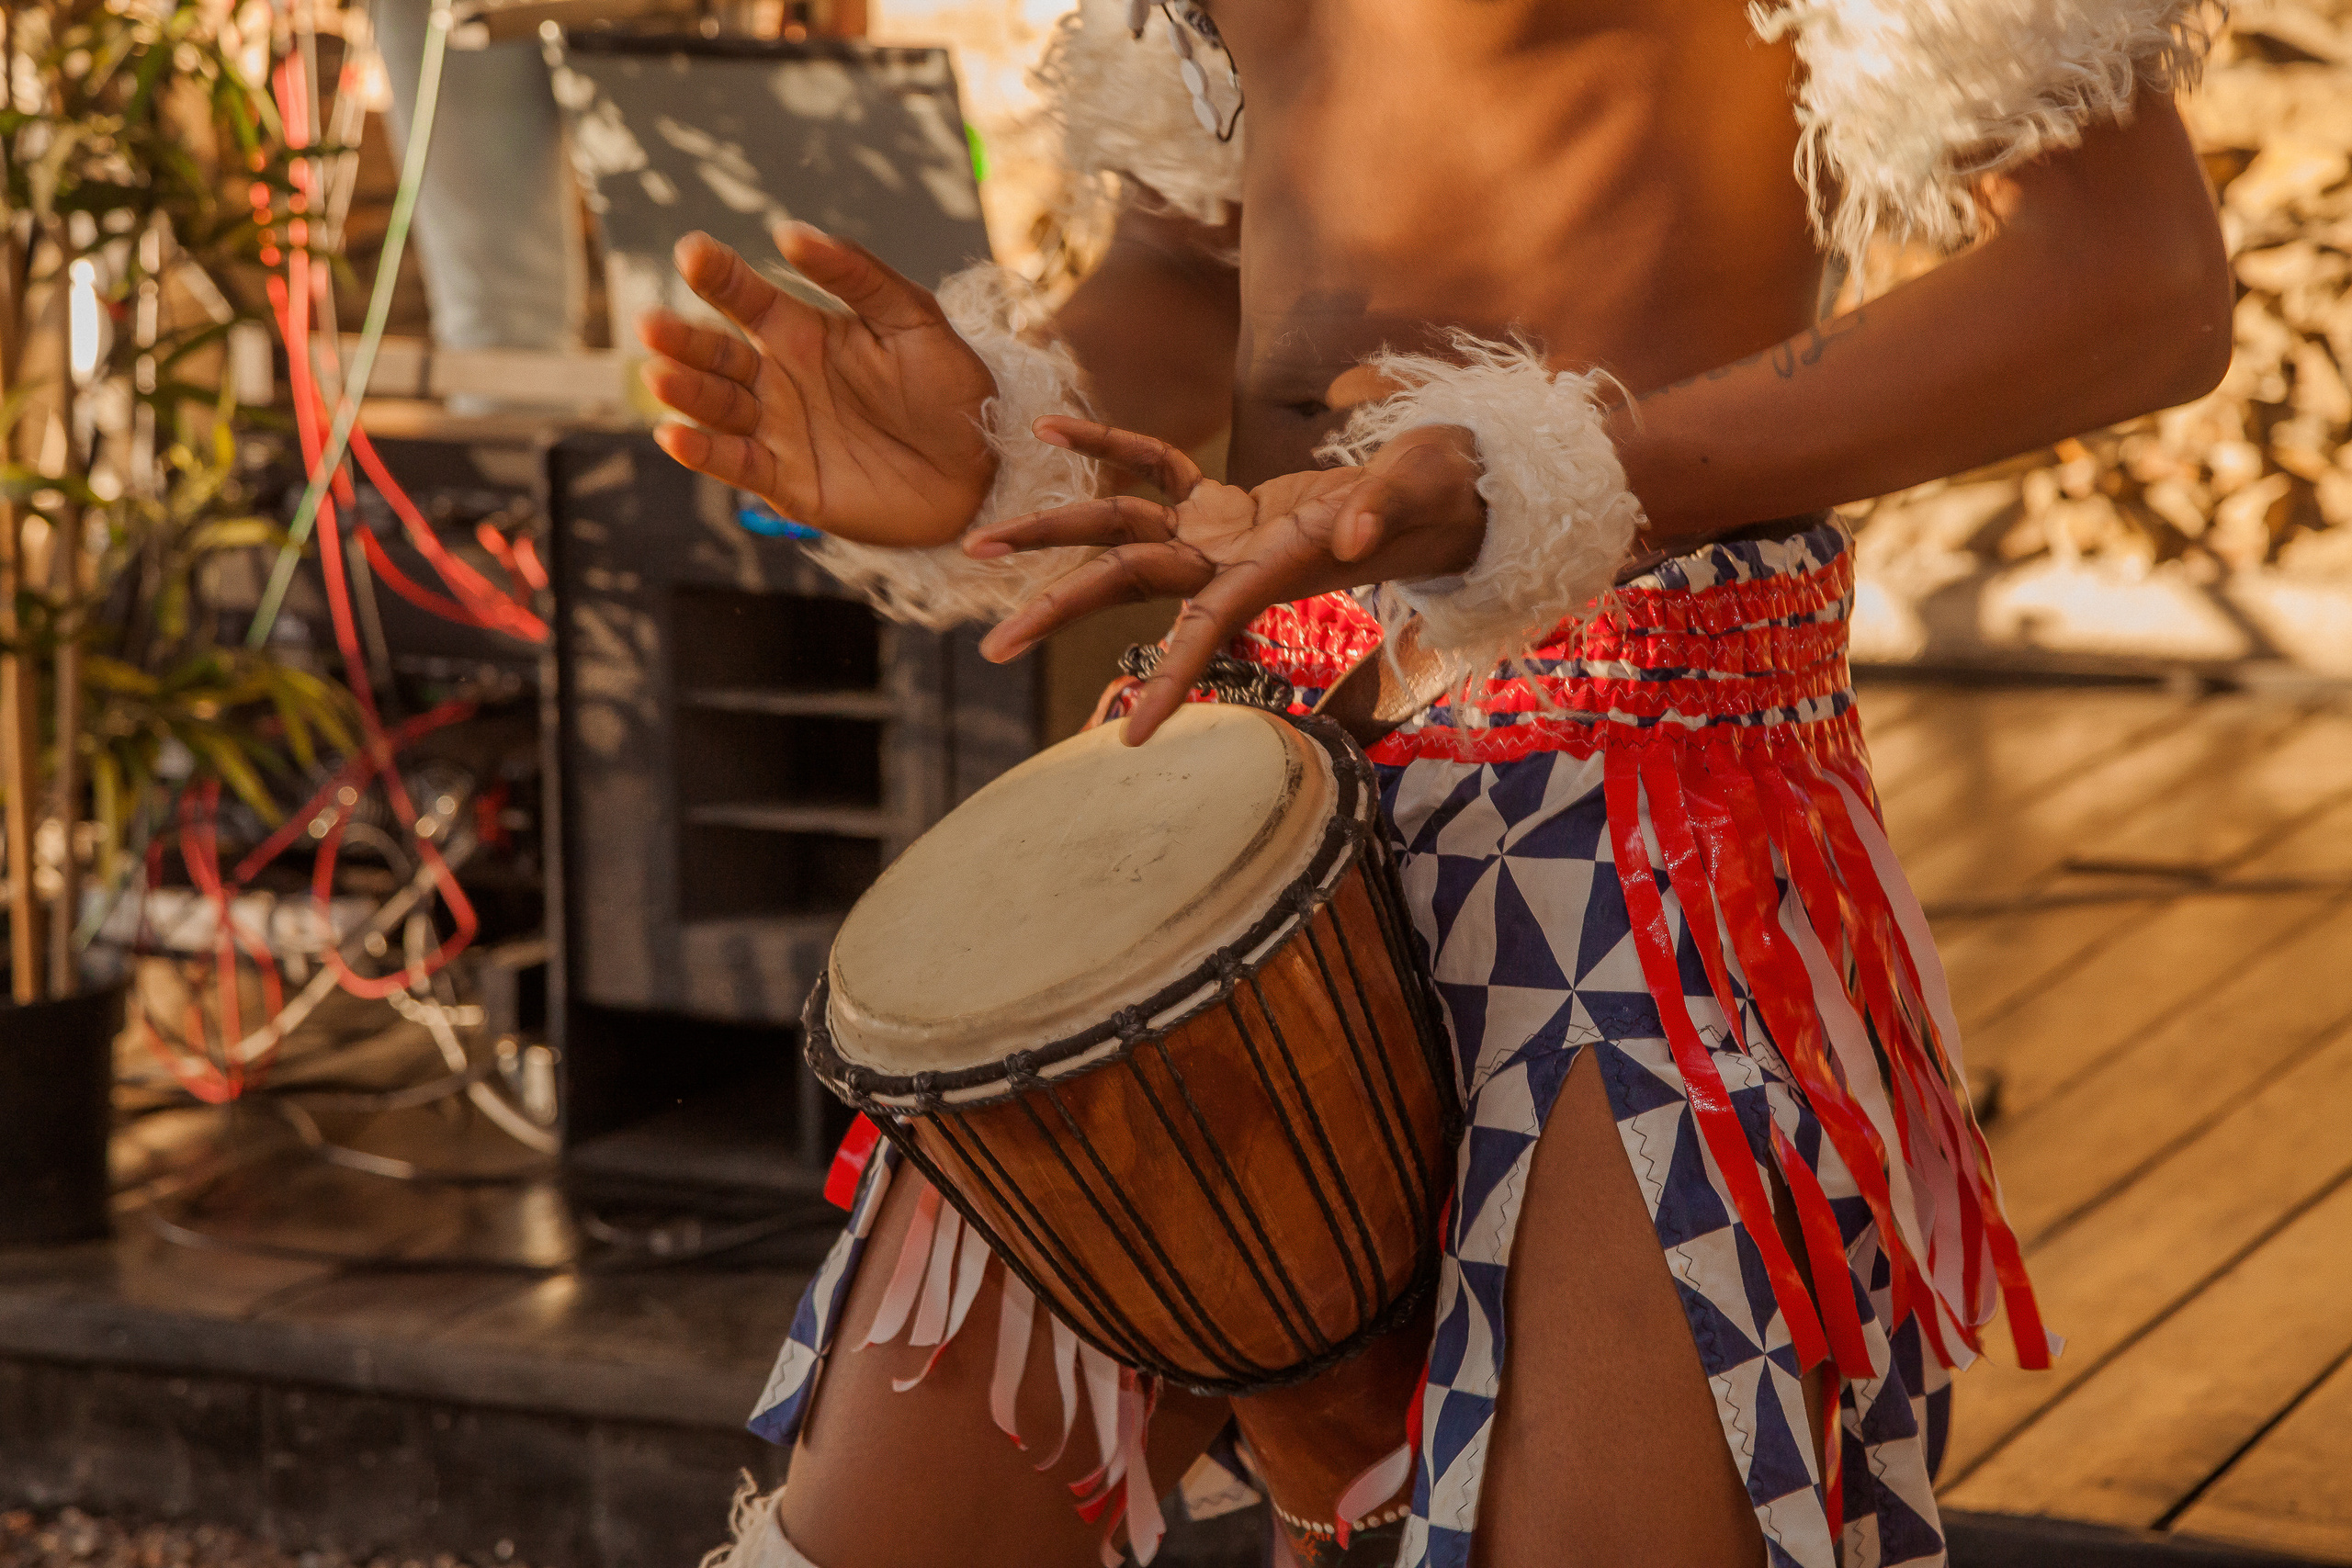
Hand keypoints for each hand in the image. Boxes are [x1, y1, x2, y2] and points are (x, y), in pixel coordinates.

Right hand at [637, 224, 997, 546]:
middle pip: (717, 354)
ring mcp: (780, 431)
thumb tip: (791, 234)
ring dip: (687, 393)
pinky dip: (705, 454)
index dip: (719, 275)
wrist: (984, 469)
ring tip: (660, 375)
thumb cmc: (951, 388)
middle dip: (683, 340)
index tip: (694, 251)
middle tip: (652, 324)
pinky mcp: (789, 484)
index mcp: (803, 332)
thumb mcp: (915, 318)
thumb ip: (858, 275)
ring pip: (718, 408)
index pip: (747, 297)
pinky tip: (675, 436)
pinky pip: (739, 466)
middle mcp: (780, 379)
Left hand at [970, 418, 1485, 742]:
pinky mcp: (1223, 502)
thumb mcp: (1421, 491)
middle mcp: (1229, 561)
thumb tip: (1359, 533)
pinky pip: (1152, 468)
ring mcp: (1220, 533)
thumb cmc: (1439, 494)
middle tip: (988, 646)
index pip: (1206, 630)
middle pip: (1127, 580)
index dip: (1170, 677)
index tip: (1130, 736)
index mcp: (1271, 571)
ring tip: (979, 545)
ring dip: (1050, 531)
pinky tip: (1052, 428)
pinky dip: (1106, 447)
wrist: (1439, 494)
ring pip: (1120, 526)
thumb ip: (1389, 507)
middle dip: (1056, 608)